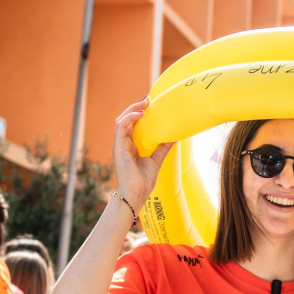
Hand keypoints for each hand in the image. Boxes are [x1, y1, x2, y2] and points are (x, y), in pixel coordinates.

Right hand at [111, 98, 174, 221]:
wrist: (136, 194)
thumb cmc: (143, 181)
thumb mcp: (156, 160)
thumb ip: (162, 148)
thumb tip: (175, 137)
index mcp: (130, 146)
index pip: (132, 125)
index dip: (139, 113)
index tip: (150, 104)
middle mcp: (123, 143)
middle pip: (126, 119)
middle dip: (136, 107)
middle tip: (148, 99)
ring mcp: (119, 145)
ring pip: (122, 120)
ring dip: (132, 109)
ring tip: (144, 103)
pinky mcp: (118, 147)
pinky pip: (120, 127)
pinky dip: (129, 118)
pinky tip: (140, 113)